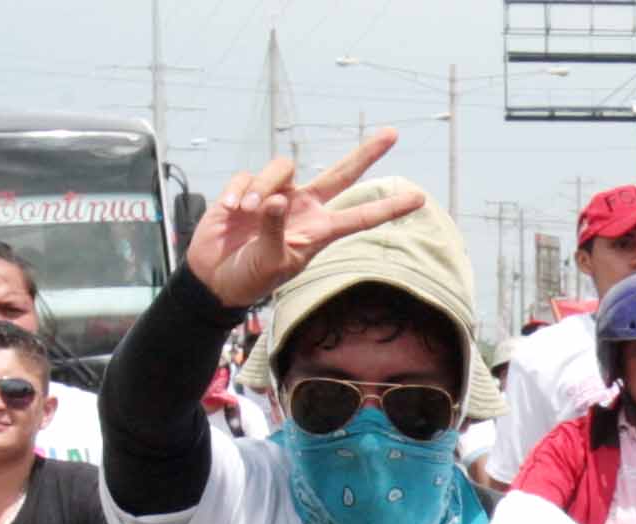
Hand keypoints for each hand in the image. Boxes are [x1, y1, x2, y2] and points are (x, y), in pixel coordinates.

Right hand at [188, 131, 423, 311]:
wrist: (216, 278)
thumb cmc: (251, 277)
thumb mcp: (271, 262)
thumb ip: (276, 231)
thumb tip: (276, 199)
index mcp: (318, 231)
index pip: (360, 217)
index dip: (388, 208)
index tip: (419, 198)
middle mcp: (304, 207)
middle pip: (341, 174)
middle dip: (366, 154)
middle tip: (393, 134)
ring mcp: (277, 195)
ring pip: (282, 168)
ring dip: (263, 186)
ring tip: (248, 214)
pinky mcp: (248, 188)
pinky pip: (248, 176)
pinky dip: (240, 191)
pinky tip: (232, 211)